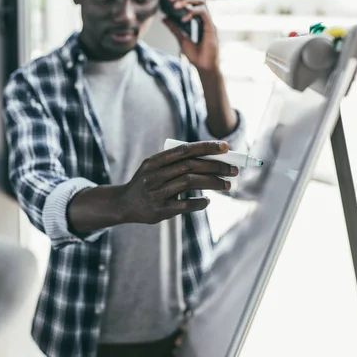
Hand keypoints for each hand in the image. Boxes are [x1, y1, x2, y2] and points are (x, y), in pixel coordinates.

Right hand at [117, 141, 237, 223]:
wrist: (123, 204)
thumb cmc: (145, 184)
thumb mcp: (153, 168)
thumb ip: (174, 163)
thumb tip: (209, 158)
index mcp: (153, 162)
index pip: (184, 150)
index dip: (206, 147)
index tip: (225, 147)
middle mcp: (153, 176)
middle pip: (190, 166)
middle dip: (215, 166)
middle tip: (233, 170)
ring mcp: (156, 193)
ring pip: (189, 182)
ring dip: (212, 182)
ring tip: (227, 185)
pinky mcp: (160, 210)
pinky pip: (185, 205)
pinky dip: (199, 202)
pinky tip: (208, 201)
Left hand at [162, 0, 219, 72]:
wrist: (204, 68)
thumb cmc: (196, 55)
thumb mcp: (181, 39)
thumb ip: (174, 28)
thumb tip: (164, 18)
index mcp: (197, 20)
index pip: (190, 3)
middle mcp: (204, 19)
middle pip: (195, 0)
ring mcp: (208, 22)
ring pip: (201, 3)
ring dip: (187, 1)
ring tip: (175, 5)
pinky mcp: (211, 27)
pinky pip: (203, 13)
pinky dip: (193, 13)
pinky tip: (183, 19)